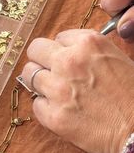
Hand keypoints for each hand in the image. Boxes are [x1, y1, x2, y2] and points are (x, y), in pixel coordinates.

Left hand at [22, 29, 133, 152]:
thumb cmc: (132, 94)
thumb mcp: (115, 57)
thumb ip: (88, 49)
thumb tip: (67, 49)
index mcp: (87, 43)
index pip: (58, 37)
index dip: (63, 49)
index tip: (67, 58)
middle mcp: (69, 61)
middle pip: (35, 49)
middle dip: (42, 58)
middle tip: (50, 70)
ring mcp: (58, 88)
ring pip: (29, 74)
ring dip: (40, 81)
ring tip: (54, 90)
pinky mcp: (54, 116)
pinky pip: (36, 104)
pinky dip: (45, 107)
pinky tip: (60, 110)